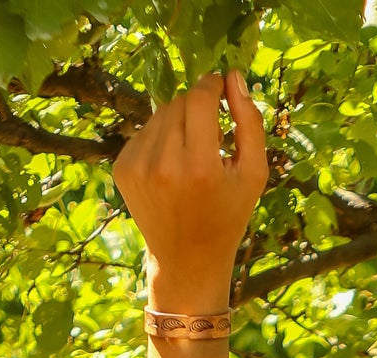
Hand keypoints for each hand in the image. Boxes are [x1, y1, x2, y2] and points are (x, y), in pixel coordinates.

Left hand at [114, 71, 267, 313]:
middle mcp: (164, 165)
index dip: (212, 85)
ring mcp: (138, 167)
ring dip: (178, 124)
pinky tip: (171, 168)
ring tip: (190, 156)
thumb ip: (250, 124)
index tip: (220, 87)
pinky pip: (144, 132)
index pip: (199, 98)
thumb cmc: (227, 216)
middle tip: (209, 137)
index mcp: (200, 168)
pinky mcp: (122, 169)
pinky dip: (160, 140)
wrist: (186, 260)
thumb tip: (233, 77)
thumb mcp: (253, 175)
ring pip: (160, 114)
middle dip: (197, 110)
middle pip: (180, 103)